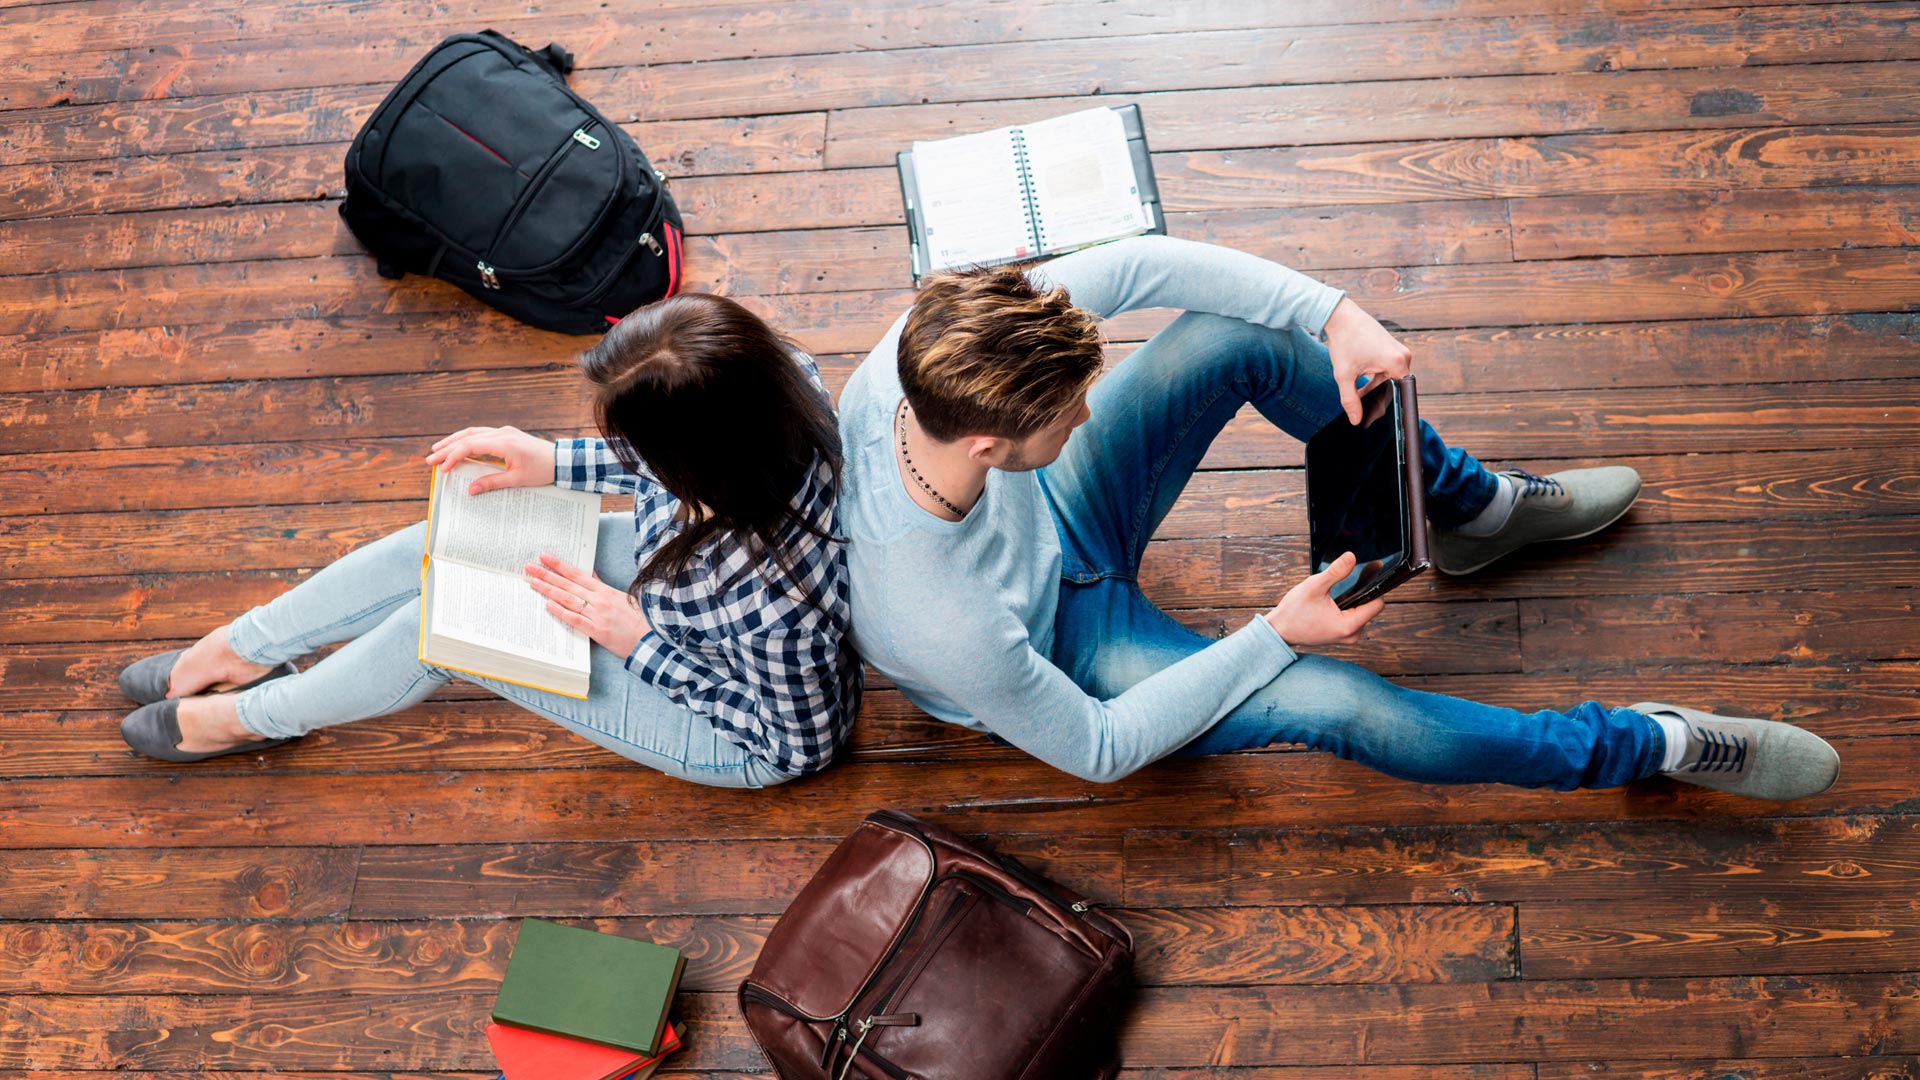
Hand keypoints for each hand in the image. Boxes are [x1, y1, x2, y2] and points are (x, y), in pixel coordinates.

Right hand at [426, 426, 556, 494]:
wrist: (562, 460)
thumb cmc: (543, 470)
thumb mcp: (518, 480)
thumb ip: (492, 483)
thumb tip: (470, 490)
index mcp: (504, 443)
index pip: (470, 445)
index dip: (454, 456)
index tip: (443, 468)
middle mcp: (502, 433)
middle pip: (467, 437)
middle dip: (447, 448)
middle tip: (430, 459)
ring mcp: (504, 432)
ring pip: (472, 433)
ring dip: (454, 441)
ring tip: (437, 450)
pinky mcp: (507, 434)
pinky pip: (481, 434)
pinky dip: (466, 440)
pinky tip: (458, 447)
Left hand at [525, 553, 651, 658]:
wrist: (651, 639)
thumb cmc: (638, 619)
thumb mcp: (622, 597)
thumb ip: (603, 586)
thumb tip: (590, 575)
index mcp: (605, 590)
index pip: (577, 574)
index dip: (559, 565)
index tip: (544, 557)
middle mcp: (599, 600)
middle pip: (568, 585)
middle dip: (547, 575)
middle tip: (528, 567)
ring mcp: (598, 615)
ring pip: (568, 599)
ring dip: (549, 590)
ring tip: (532, 582)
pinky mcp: (598, 631)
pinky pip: (576, 620)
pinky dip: (562, 612)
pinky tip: (548, 605)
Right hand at [1265, 552, 1385, 646]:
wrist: (1280, 630)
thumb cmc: (1294, 612)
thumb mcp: (1314, 587)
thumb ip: (1335, 572)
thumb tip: (1351, 557)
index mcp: (1348, 626)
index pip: (1377, 604)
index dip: (1373, 586)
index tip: (1369, 572)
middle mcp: (1352, 635)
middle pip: (1371, 607)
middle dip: (1362, 591)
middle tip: (1351, 579)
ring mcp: (1348, 636)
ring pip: (1362, 611)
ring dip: (1354, 598)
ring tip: (1338, 592)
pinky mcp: (1343, 635)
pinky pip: (1354, 617)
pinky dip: (1348, 605)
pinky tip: (1336, 599)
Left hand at [1322, 297, 1411, 424]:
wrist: (1340, 316)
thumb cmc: (1344, 341)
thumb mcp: (1344, 375)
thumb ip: (1350, 400)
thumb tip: (1356, 420)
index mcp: (1397, 362)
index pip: (1401, 394)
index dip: (1388, 404)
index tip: (1376, 413)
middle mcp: (1404, 355)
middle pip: (1394, 386)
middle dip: (1378, 393)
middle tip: (1361, 398)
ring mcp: (1400, 350)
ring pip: (1390, 377)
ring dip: (1374, 382)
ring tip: (1357, 375)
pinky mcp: (1393, 347)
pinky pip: (1388, 367)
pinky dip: (1375, 373)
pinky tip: (1360, 370)